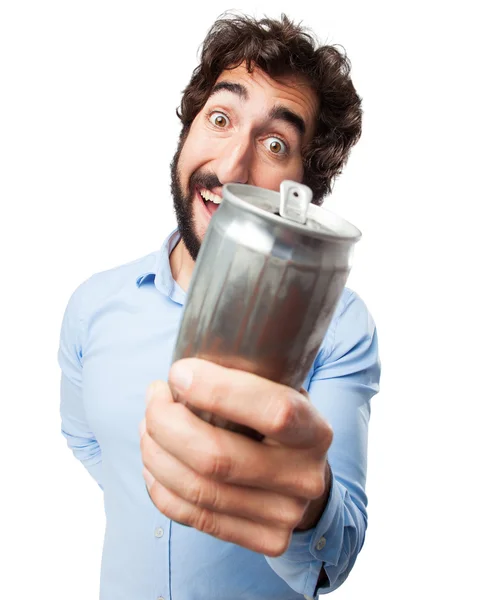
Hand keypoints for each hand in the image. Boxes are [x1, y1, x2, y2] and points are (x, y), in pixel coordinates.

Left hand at [139, 358, 332, 556]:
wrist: (303, 476)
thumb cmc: (277, 422)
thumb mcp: (280, 389)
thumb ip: (248, 377)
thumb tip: (183, 372)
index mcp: (315, 430)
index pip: (272, 411)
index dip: (217, 390)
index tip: (177, 373)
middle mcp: (305, 477)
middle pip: (217, 458)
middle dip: (166, 422)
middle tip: (154, 398)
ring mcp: (285, 515)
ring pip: (197, 489)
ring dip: (156, 452)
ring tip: (148, 426)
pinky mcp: (265, 540)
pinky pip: (193, 517)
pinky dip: (160, 487)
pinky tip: (153, 463)